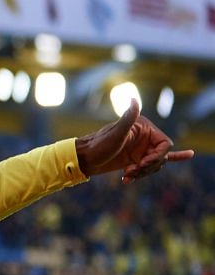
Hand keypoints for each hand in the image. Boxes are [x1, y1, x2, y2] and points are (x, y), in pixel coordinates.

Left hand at [75, 99, 192, 182]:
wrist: (85, 158)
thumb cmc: (99, 145)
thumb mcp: (115, 133)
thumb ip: (128, 118)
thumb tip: (134, 99)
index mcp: (144, 127)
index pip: (165, 145)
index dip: (157, 156)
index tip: (142, 164)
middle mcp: (145, 136)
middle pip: (161, 156)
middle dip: (149, 166)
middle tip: (132, 171)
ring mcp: (141, 148)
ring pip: (156, 164)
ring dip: (144, 172)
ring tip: (127, 175)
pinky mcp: (137, 158)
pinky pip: (155, 161)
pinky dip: (168, 160)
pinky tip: (188, 155)